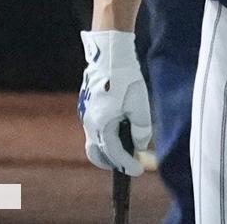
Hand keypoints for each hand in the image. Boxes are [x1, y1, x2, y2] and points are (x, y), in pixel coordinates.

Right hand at [78, 30, 151, 175]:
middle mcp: (89, 123)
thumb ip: (141, 129)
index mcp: (102, 125)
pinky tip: (118, 127)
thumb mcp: (140, 104)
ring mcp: (85, 115)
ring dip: (108, 149)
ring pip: (93, 142)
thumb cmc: (126, 78)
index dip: (127, 164)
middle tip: (128, 163)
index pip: (114, 154)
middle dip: (112, 162)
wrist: (109, 55)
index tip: (139, 171)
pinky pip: (93, 129)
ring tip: (125, 147)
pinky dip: (104, 135)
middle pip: (97, 154)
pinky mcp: (85, 106)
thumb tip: (140, 145)